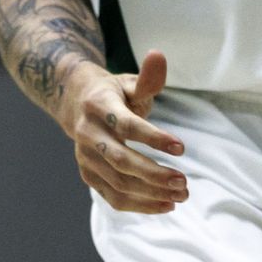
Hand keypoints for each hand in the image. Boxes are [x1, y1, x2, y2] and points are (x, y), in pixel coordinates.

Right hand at [62, 52, 188, 215]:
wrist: (76, 104)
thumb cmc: (113, 95)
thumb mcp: (128, 83)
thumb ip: (147, 78)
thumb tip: (159, 56)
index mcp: (98, 105)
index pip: (126, 125)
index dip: (154, 138)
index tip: (182, 147)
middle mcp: (87, 133)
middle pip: (121, 160)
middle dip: (154, 174)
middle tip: (184, 181)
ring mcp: (85, 157)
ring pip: (119, 183)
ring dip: (152, 192)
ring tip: (181, 193)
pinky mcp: (88, 175)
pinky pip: (114, 197)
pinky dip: (141, 205)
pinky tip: (166, 204)